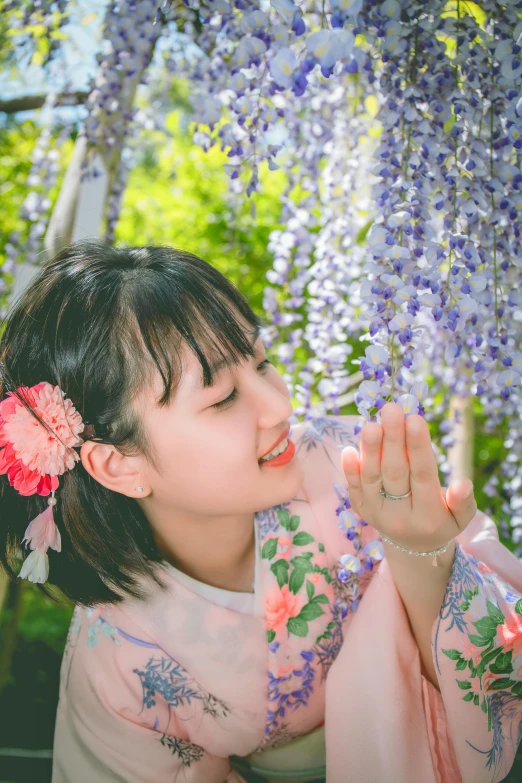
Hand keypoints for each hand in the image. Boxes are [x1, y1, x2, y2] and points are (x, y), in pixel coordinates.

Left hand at [340, 402, 476, 552]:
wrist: (413, 547)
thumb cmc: (442, 520)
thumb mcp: (460, 518)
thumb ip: (463, 502)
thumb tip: (463, 484)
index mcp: (429, 516)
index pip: (422, 475)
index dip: (417, 447)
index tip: (415, 419)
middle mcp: (399, 516)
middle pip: (395, 473)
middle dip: (392, 440)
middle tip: (391, 409)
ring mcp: (377, 514)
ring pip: (372, 478)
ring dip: (370, 449)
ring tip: (371, 423)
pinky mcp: (361, 510)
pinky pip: (353, 490)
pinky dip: (350, 470)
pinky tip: (348, 449)